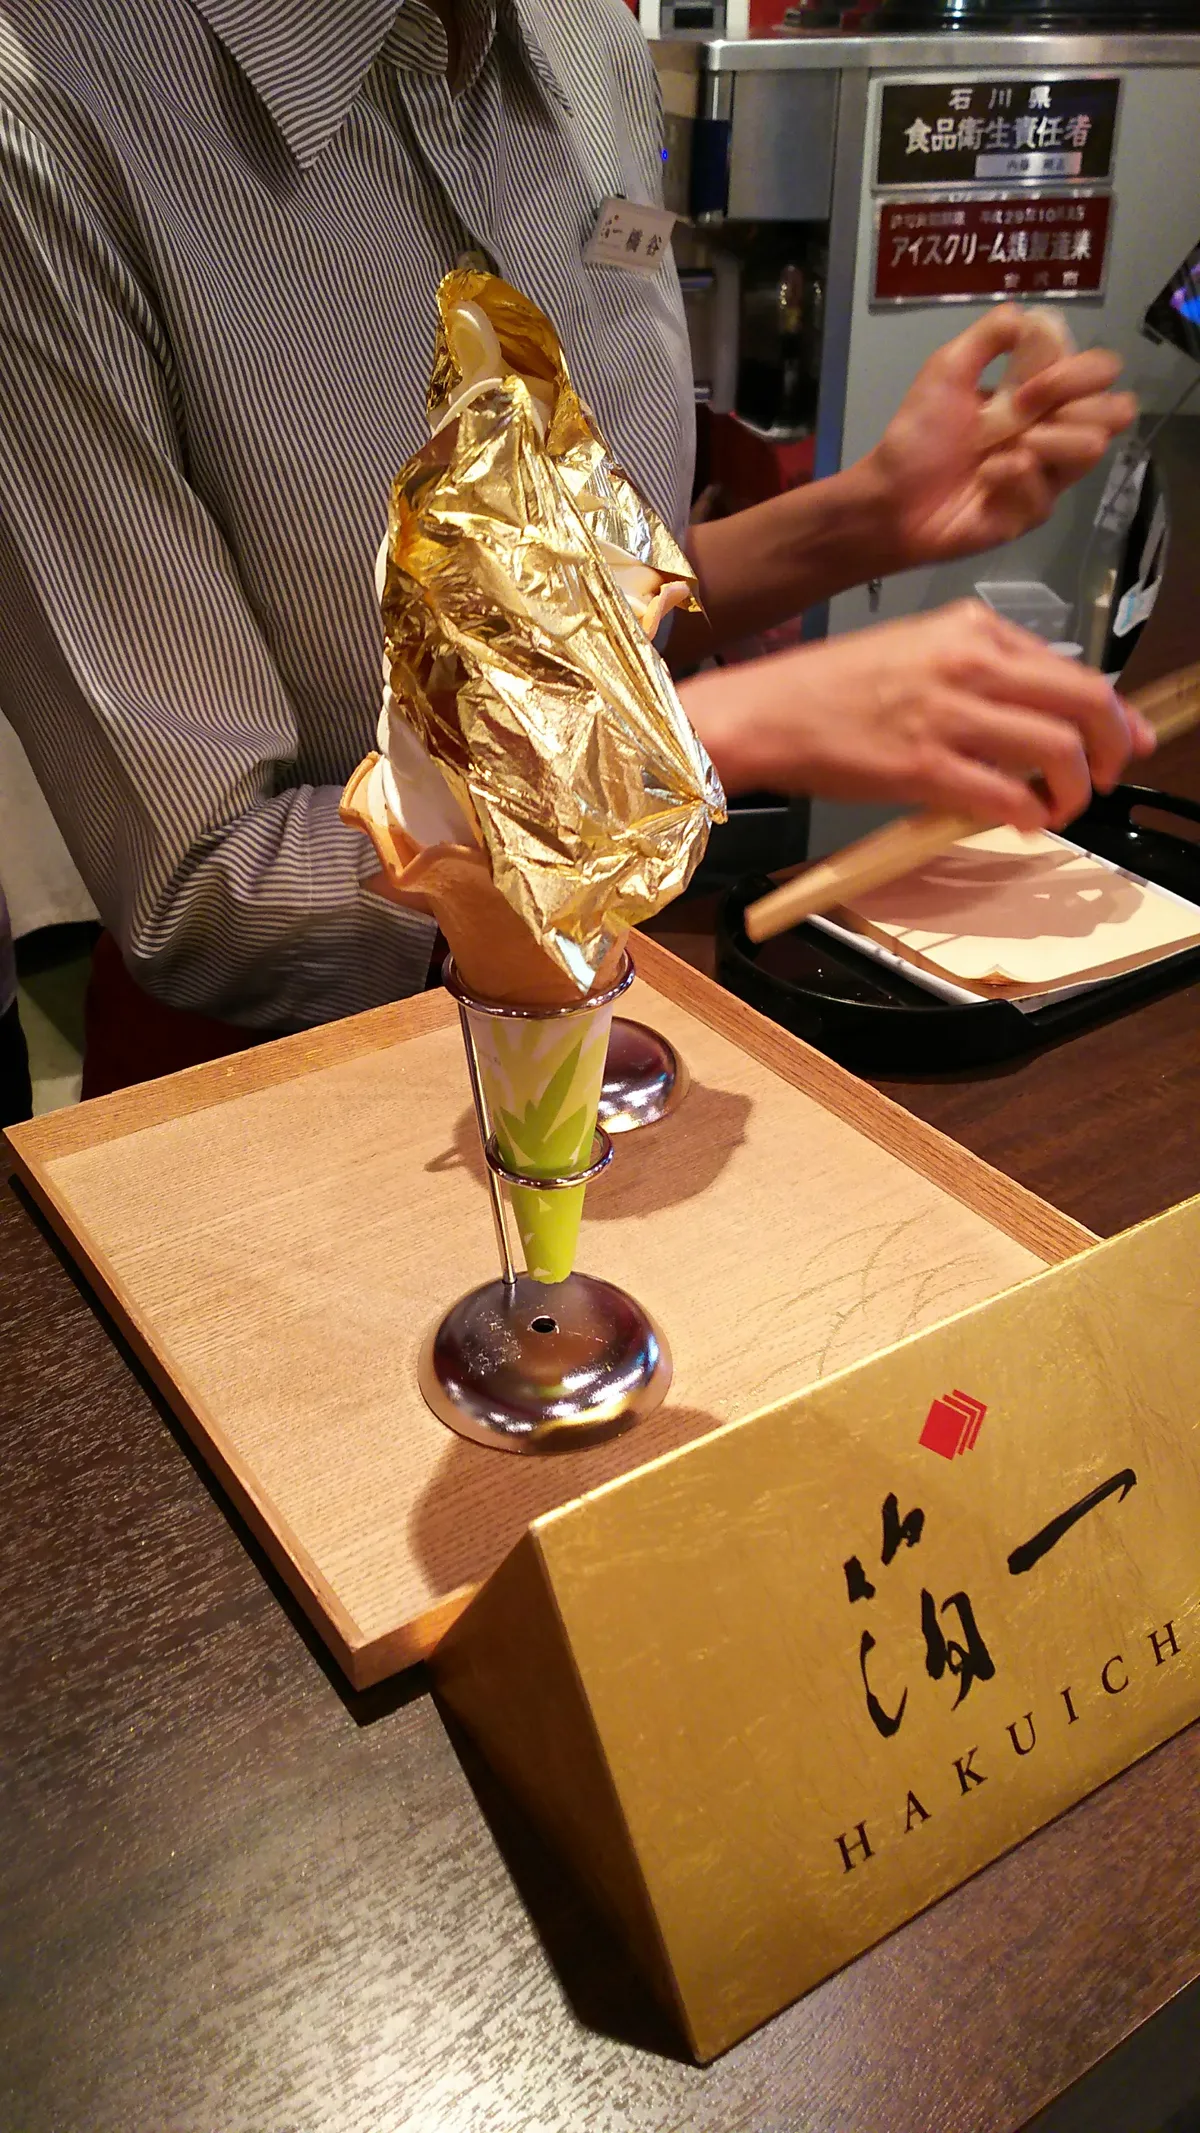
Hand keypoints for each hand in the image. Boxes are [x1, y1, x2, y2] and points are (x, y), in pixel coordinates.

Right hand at [683, 601, 1155, 830]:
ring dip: (1075, 789)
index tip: (1124, 739)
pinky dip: (1030, 816)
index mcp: (972, 627)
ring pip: (1059, 750)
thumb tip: (1038, 712)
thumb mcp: (917, 649)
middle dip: (1110, 749)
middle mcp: (971, 661)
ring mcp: (949, 714)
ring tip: (1060, 807)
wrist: (766, 712)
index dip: (1112, 713)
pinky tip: (1023, 822)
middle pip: (1086, 702)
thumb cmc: (832, 688)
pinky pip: (1008, 796)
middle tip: (1104, 777)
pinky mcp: (925, 766)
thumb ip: (980, 670)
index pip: (1073, 667)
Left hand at [864, 308, 1137, 567]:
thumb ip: (988, 337)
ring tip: (1001, 451)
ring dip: (1048, 442)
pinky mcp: (1032, 512)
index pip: (1099, 372)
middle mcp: (1055, 431)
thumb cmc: (918, 435)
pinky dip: (1012, 480)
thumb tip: (1027, 315)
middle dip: (1072, 404)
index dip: (1079, 373)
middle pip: (1115, 410)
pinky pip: (1046, 493)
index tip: (1030, 383)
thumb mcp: (947, 370)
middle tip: (1022, 414)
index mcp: (1042, 394)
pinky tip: (984, 481)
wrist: (891, 497)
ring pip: (1092, 449)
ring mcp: (1048, 475)